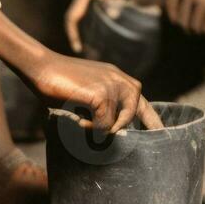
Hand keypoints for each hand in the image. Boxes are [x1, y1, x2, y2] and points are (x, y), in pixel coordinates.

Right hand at [26, 52, 161, 132]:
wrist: (40, 67)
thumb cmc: (58, 83)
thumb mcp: (87, 96)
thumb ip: (103, 108)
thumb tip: (111, 132)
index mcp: (118, 79)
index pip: (143, 104)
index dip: (154, 121)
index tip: (164, 136)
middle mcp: (121, 80)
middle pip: (134, 116)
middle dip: (117, 128)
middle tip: (93, 128)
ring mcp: (113, 86)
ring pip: (116, 124)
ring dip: (98, 128)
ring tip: (81, 119)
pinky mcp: (103, 94)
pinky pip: (103, 125)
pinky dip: (88, 127)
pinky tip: (77, 117)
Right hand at [65, 0, 130, 52]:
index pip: (71, 19)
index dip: (71, 33)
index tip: (77, 46)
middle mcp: (83, 3)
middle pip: (75, 23)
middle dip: (76, 37)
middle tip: (82, 52)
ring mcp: (90, 5)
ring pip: (84, 24)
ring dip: (86, 36)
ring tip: (93, 51)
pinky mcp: (98, 7)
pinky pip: (93, 22)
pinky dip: (96, 31)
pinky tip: (104, 41)